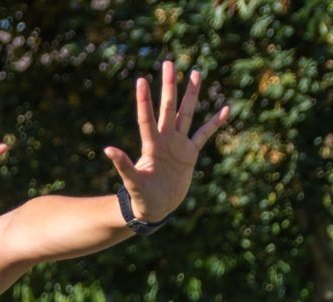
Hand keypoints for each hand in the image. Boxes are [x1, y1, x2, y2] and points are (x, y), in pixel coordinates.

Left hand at [104, 61, 229, 222]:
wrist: (155, 209)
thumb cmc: (141, 199)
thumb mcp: (133, 182)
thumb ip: (123, 165)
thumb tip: (107, 149)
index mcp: (151, 146)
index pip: (147, 118)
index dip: (144, 100)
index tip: (141, 80)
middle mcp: (165, 140)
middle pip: (168, 108)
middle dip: (169, 86)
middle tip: (169, 62)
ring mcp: (178, 145)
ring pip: (187, 114)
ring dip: (191, 95)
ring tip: (196, 72)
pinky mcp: (190, 154)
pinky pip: (204, 134)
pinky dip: (214, 123)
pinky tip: (225, 109)